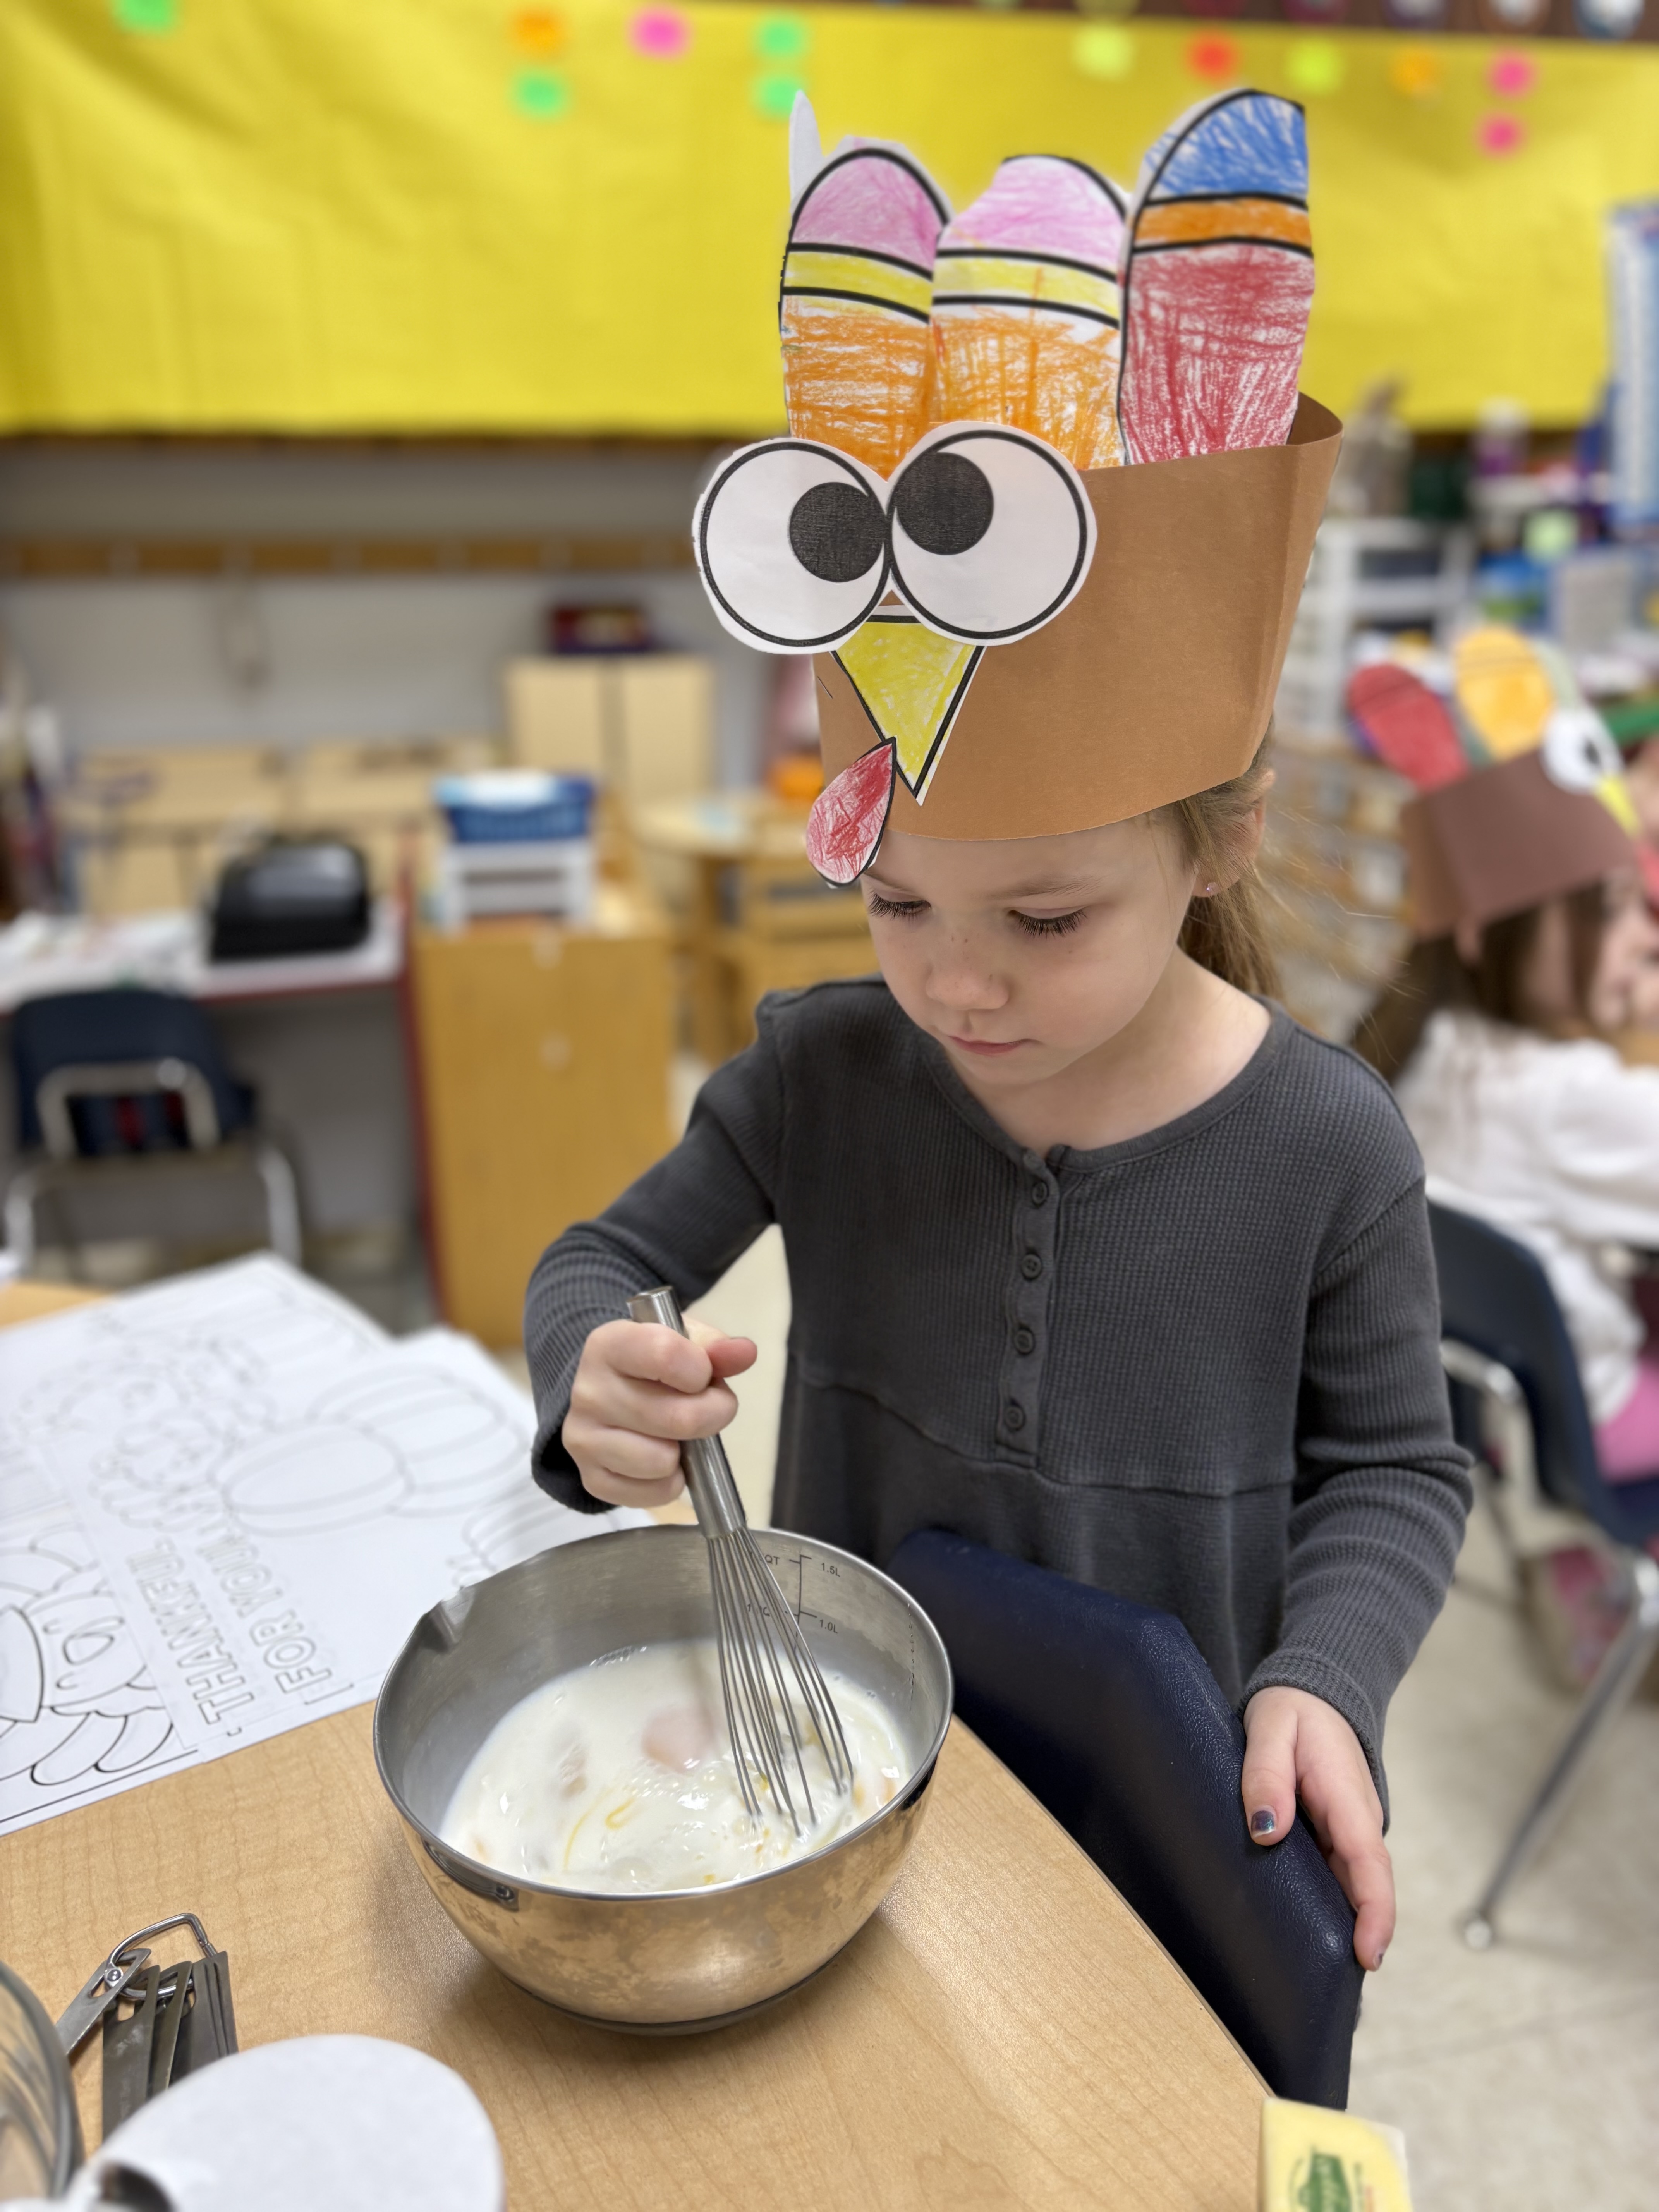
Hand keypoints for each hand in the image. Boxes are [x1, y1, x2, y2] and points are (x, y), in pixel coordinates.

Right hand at [562, 1315, 757, 1508]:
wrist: (603, 1396)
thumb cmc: (650, 1366)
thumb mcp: (680, 1343)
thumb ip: (715, 1348)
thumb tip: (745, 1353)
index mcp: (609, 1346)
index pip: (665, 1355)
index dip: (701, 1371)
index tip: (703, 1376)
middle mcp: (589, 1392)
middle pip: (678, 1418)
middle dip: (711, 1415)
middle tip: (708, 1409)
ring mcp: (584, 1440)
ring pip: (663, 1460)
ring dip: (685, 1452)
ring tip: (676, 1433)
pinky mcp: (593, 1479)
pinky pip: (655, 1493)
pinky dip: (670, 1480)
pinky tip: (661, 1456)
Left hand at [1241, 1686, 1394, 1972]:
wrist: (1312, 1691)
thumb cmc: (1292, 1710)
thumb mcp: (1270, 1729)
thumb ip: (1266, 1775)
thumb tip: (1266, 1830)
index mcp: (1348, 1799)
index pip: (1370, 1865)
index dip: (1375, 1915)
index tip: (1368, 1957)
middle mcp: (1357, 1822)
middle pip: (1366, 1889)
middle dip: (1361, 1938)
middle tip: (1335, 1992)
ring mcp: (1348, 1831)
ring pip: (1353, 1887)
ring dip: (1347, 1927)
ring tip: (1321, 1979)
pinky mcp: (1335, 1834)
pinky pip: (1339, 1876)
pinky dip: (1333, 1906)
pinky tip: (1311, 1936)